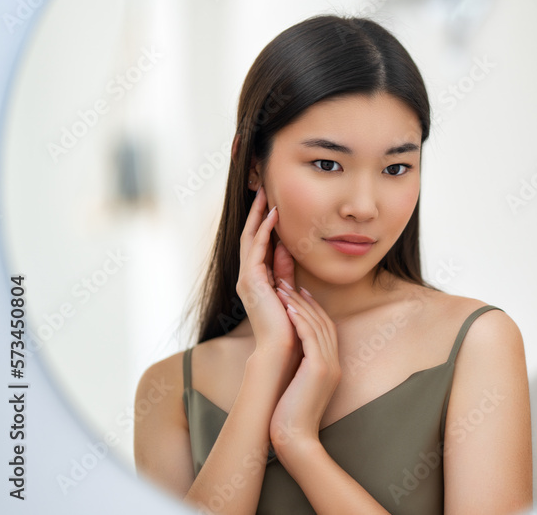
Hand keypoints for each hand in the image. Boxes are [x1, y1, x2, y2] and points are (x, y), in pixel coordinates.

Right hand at [236, 185, 300, 377]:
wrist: (282, 349)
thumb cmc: (289, 325)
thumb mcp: (288, 290)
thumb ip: (285, 271)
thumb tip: (285, 249)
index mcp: (256, 280)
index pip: (258, 243)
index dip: (264, 222)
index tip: (272, 202)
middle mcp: (248, 277)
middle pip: (250, 236)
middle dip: (256, 212)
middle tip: (263, 188)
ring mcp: (247, 278)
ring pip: (250, 238)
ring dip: (257, 215)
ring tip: (265, 194)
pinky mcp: (251, 280)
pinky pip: (256, 249)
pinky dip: (264, 231)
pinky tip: (273, 216)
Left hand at [269, 284, 341, 451]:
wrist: (295, 439)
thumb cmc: (290, 417)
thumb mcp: (299, 387)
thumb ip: (300, 369)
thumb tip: (290, 358)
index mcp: (331, 366)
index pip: (325, 329)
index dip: (312, 308)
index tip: (298, 292)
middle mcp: (334, 363)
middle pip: (323, 322)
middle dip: (306, 301)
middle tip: (289, 282)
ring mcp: (329, 365)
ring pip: (317, 326)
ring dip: (300, 305)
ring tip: (284, 289)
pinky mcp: (320, 369)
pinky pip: (312, 338)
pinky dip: (301, 320)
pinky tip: (289, 308)